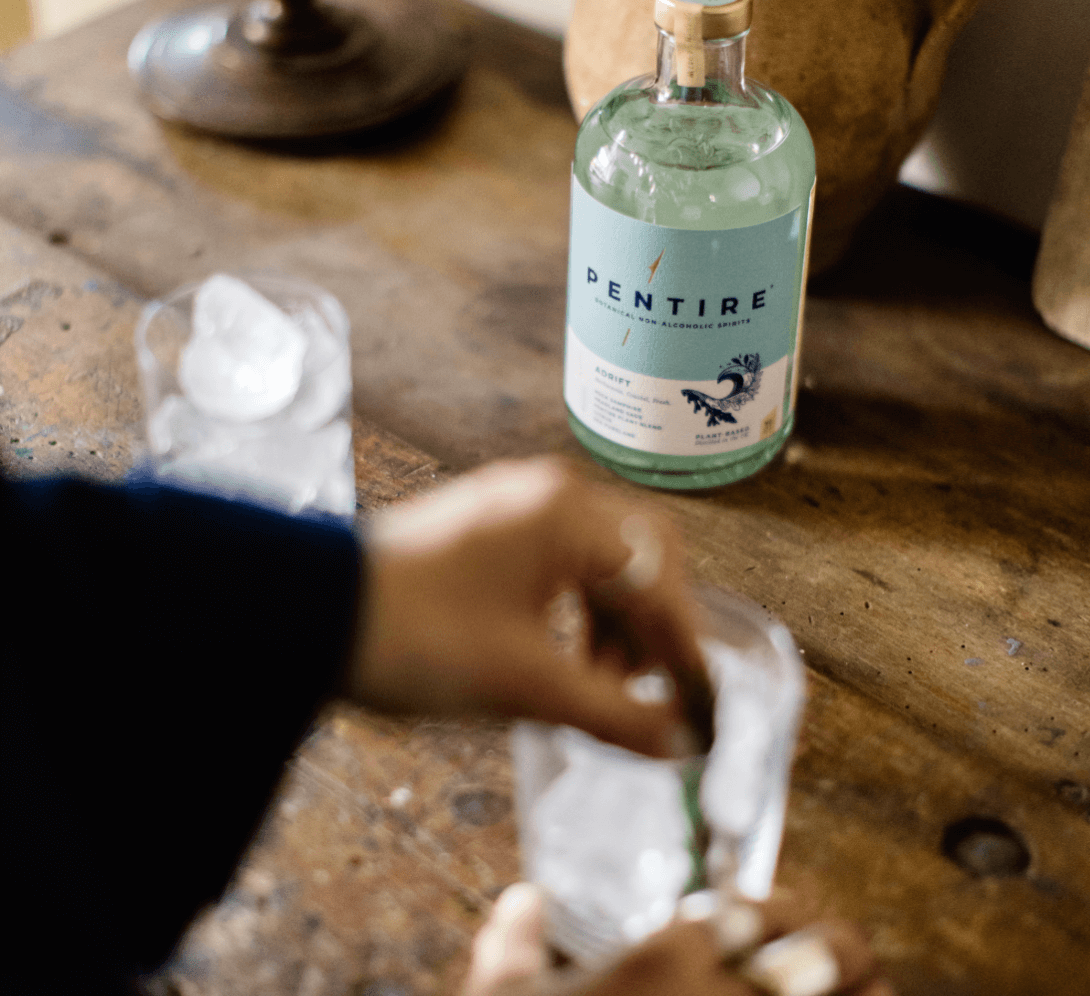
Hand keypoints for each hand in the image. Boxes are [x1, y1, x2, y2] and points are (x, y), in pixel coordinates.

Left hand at [347, 456, 708, 757]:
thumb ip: (613, 713)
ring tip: (593, 686)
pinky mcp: (483, 527)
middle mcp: (544, 494)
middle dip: (647, 630)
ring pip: (594, 562)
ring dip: (608, 626)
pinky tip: (558, 657)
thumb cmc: (411, 635)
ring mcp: (510, 506)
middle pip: (634, 558)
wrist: (305, 614)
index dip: (684, 645)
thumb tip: (674, 742)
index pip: (657, 574)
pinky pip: (555, 563)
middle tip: (645, 692)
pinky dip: (571, 613)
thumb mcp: (524, 684)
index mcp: (565, 514)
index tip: (698, 700)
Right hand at [462, 884, 894, 995]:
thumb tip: (521, 902)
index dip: (777, 906)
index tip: (771, 916)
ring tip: (869, 990)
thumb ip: (511, 953)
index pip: (754, 908)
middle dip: (840, 943)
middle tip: (837, 951)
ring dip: (871, 992)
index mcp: (668, 960)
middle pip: (832, 949)